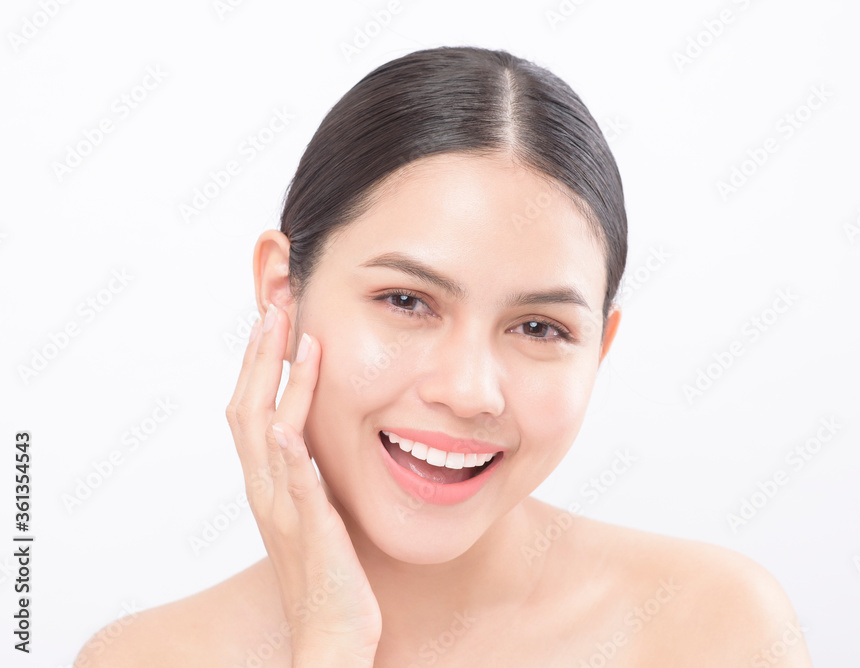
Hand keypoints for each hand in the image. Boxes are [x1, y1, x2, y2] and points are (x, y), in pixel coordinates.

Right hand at [226, 303, 381, 664]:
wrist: (333, 635)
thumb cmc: (331, 575)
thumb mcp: (317, 510)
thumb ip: (314, 472)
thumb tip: (323, 436)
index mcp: (270, 484)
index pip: (253, 410)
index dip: (259, 363)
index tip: (273, 319)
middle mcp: (267, 492)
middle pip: (248, 410)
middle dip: (261, 356)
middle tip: (275, 305)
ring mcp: (284, 512)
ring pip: (267, 436)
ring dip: (278, 384)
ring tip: (294, 337)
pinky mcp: (310, 533)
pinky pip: (294, 488)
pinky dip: (289, 454)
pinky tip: (289, 424)